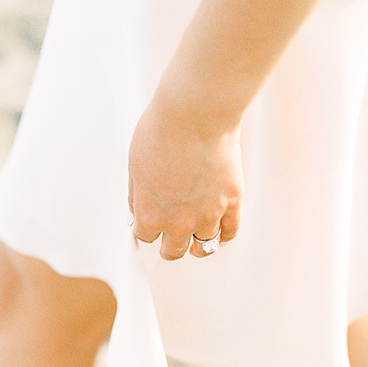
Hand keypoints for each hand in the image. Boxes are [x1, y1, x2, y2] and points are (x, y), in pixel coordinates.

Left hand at [128, 87, 242, 260]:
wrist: (196, 115)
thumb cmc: (161, 133)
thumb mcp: (134, 168)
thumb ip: (137, 196)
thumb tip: (136, 213)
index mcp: (150, 215)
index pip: (145, 238)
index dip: (146, 231)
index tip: (149, 228)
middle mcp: (179, 222)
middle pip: (173, 251)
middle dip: (170, 246)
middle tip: (170, 241)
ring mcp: (208, 214)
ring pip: (204, 246)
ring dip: (198, 245)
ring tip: (196, 242)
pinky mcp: (233, 201)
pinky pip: (231, 231)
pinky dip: (224, 235)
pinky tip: (220, 232)